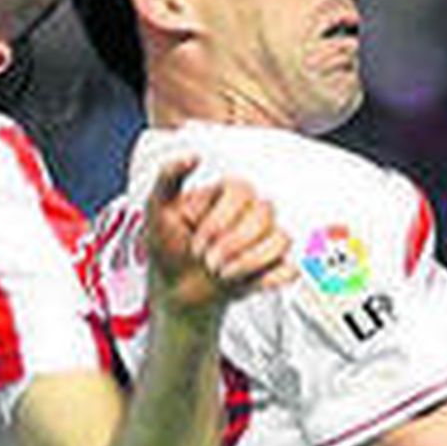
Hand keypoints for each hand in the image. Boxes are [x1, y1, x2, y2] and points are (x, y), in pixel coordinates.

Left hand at [145, 157, 293, 315]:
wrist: (174, 289)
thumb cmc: (166, 247)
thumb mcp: (156, 210)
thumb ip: (168, 176)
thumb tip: (194, 156)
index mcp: (229, 194)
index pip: (242, 191)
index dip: (219, 220)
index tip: (195, 243)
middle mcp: (252, 212)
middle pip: (266, 213)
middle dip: (232, 244)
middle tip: (206, 262)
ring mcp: (265, 240)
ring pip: (281, 239)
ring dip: (248, 262)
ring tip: (221, 274)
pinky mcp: (273, 267)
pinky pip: (290, 269)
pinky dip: (269, 279)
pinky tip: (242, 284)